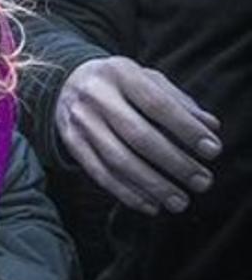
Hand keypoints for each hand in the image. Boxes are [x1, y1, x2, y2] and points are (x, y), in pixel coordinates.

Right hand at [56, 56, 221, 214]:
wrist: (66, 82)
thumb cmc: (121, 83)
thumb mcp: (148, 79)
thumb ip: (179, 101)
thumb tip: (211, 126)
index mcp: (120, 74)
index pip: (157, 104)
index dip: (186, 129)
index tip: (212, 151)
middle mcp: (96, 96)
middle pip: (138, 135)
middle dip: (174, 163)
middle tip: (202, 182)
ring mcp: (80, 120)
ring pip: (118, 160)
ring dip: (152, 185)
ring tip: (180, 201)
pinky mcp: (71, 142)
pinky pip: (99, 173)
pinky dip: (127, 193)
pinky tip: (151, 205)